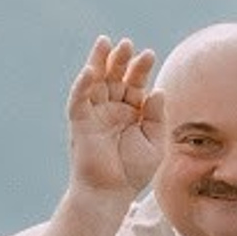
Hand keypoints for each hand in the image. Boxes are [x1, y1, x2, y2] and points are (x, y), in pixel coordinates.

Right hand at [65, 38, 163, 200]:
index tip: (149, 54)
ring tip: (105, 42)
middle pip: (114, 76)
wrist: (111, 193)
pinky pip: (78, 101)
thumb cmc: (133, 171)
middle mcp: (112, 108)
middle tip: (126, 43)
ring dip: (98, 62)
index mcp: (132, 110)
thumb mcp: (154, 142)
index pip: (135, 83)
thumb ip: (156, 117)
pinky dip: (81, 85)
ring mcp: (95, 114)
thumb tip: (158, 91)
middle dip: (119, 59)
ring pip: (94, 82)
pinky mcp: (80, 123)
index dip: (140, 68)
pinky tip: (88, 71)